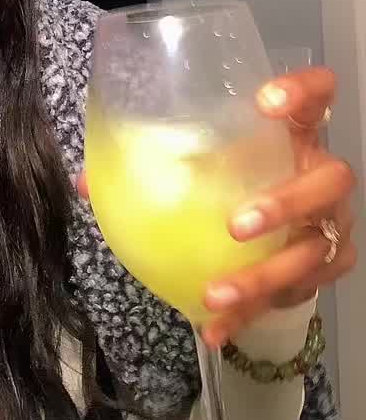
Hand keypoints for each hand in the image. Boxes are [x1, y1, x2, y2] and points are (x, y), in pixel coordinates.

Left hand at [77, 66, 355, 348]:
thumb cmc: (230, 176)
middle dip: (288, 203)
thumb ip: (147, 161)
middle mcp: (321, 173)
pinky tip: (215, 328)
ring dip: (264, 276)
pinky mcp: (325, 268)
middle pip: (332, 180)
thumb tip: (86, 183)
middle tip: (236, 225)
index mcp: (294, 132)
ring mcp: (331, 224)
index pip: (318, 95)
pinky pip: (294, 295)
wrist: (267, 226)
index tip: (264, 102)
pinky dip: (250, 314)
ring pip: (315, 250)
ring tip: (215, 293)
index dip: (303, 91)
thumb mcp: (198, 160)